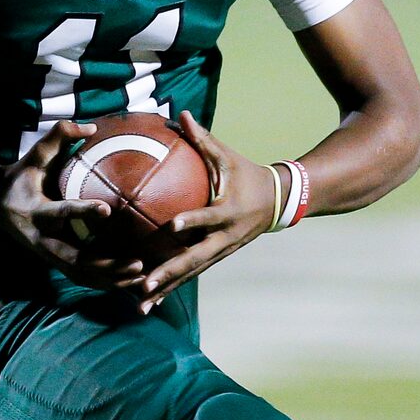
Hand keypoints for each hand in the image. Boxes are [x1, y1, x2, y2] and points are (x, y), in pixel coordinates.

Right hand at [0, 120, 145, 289]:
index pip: (60, 212)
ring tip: (142, 278)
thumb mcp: (33, 155)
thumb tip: (91, 126)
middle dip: (105, 265)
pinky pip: (81, 277)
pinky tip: (131, 284)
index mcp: (34, 211)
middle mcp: (40, 239)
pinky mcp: (54, 261)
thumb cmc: (19, 176)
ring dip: (110, 279)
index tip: (107, 210)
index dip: (81, 212)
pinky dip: (105, 283)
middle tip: (137, 263)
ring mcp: (46, 254)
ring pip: (80, 274)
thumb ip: (59, 137)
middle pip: (74, 259)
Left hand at [135, 112, 277, 312]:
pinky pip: (192, 273)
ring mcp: (221, 251)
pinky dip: (173, 288)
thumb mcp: (228, 157)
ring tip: (141, 305)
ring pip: (191, 272)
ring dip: (167, 288)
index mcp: (228, 210)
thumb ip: (203, 139)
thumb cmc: (247, 174)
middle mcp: (225, 237)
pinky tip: (151, 302)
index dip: (192, 221)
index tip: (172, 226)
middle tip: (144, 284)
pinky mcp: (216, 257)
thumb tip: (180, 114)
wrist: (278, 202)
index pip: (208, 216)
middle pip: (195, 258)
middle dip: (170, 272)